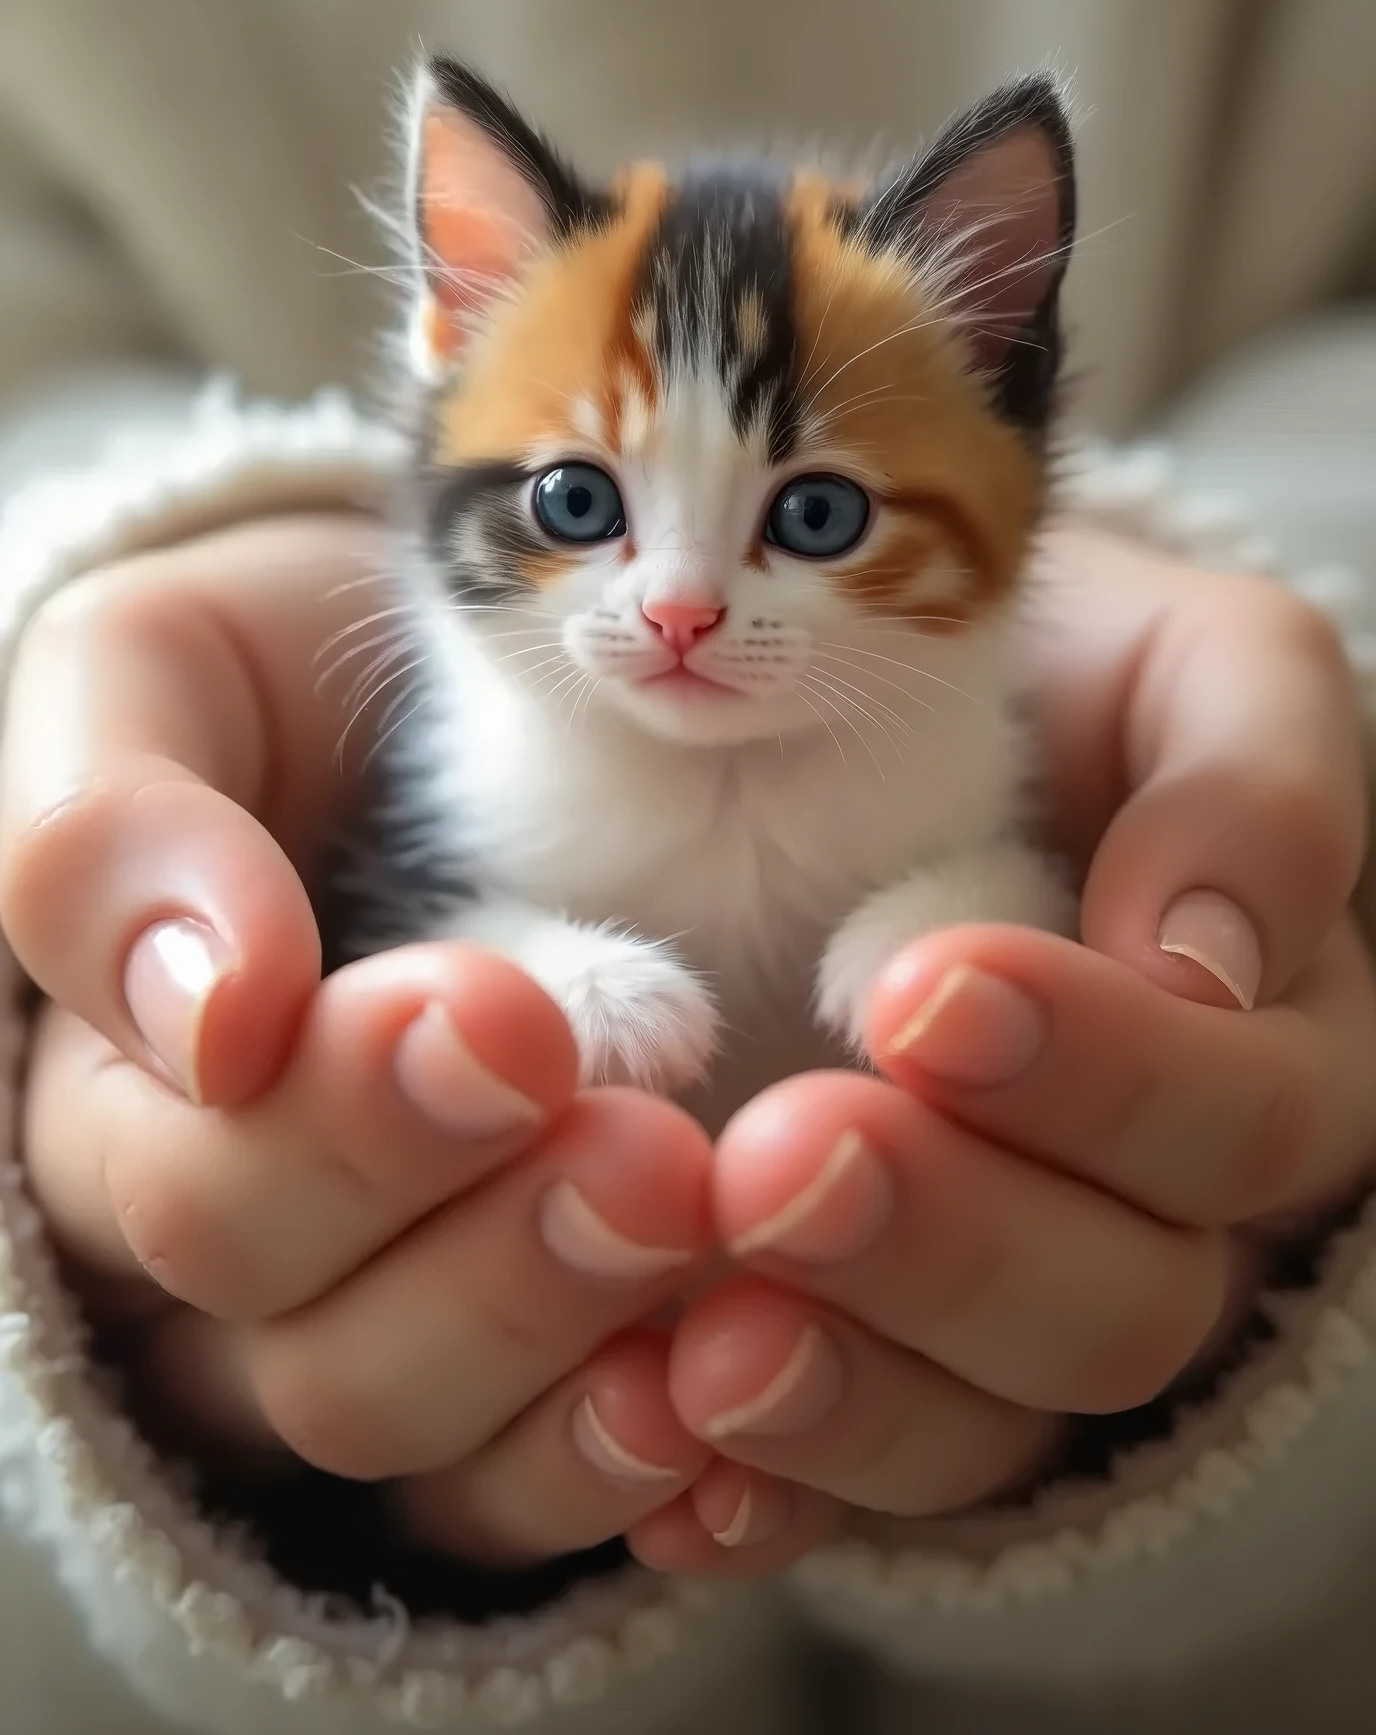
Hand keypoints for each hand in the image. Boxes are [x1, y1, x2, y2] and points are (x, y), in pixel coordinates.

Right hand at [1, 520, 725, 1562]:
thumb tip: (210, 1010)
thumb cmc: (268, 676)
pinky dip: (645, 1460)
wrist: (413, 700)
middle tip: (648, 1149)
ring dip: (576, 1360)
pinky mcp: (521, 1366)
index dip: (342, 1132)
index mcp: (119, 1105)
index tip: (506, 1016)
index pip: (192, 1192)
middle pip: (315, 1364)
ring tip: (706, 1233)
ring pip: (429, 1452)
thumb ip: (120, 826)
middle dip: (487, 1265)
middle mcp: (236, 1255)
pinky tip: (736, 1388)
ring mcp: (377, 1320)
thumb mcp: (155, 668)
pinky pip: (546, 1490)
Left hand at [633, 529, 1374, 1575]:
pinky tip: (667, 1478)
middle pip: (1115, 1307)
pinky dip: (754, 1492)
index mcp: (1266, 1051)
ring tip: (704, 1350)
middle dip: (949, 1243)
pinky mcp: (869, 1356)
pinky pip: (836, 1477)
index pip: (1238, 1118)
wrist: (885, 734)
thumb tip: (1205, 951)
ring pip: (979, 1426)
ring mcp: (1003, 1302)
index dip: (1101, 1076)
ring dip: (845, 1400)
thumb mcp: (1198, 672)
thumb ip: (1251, 781)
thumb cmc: (1072, 695)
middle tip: (786, 1159)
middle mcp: (1156, 1211)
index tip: (916, 988)